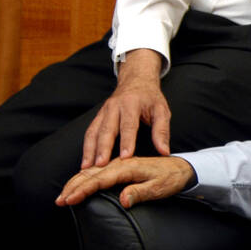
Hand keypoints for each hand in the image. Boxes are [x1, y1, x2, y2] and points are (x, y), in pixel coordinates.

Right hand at [57, 155, 195, 209]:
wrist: (182, 165)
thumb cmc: (173, 177)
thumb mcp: (162, 187)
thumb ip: (142, 192)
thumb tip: (123, 199)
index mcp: (129, 166)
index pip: (101, 179)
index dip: (84, 189)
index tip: (71, 199)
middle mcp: (121, 162)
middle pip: (91, 172)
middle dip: (73, 185)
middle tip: (59, 200)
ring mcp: (118, 161)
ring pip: (91, 167)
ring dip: (75, 180)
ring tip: (62, 194)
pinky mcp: (119, 163)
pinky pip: (97, 166)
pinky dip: (83, 174)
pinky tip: (76, 181)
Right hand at [81, 49, 171, 167]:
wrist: (136, 81)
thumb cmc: (150, 98)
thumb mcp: (161, 111)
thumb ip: (162, 131)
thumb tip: (164, 152)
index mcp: (131, 104)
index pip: (129, 125)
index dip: (127, 141)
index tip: (125, 157)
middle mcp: (114, 106)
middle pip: (107, 129)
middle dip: (103, 148)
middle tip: (101, 165)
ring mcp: (104, 111)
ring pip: (94, 131)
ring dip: (90, 150)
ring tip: (87, 168)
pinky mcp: (98, 117)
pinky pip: (90, 132)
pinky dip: (86, 147)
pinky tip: (86, 162)